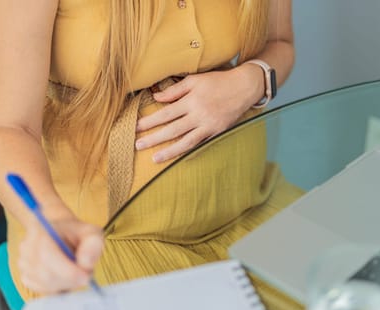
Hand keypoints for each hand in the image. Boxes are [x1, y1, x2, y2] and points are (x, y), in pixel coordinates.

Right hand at [17, 215, 103, 293]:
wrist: (60, 233)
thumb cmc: (75, 233)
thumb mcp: (91, 232)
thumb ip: (93, 245)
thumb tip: (86, 264)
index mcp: (41, 232)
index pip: (48, 257)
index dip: (68, 271)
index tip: (85, 276)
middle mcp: (28, 248)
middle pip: (46, 275)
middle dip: (70, 280)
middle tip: (85, 274)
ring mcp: (24, 264)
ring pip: (45, 286)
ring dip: (65, 284)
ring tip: (75, 271)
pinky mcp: (26, 277)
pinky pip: (43, 291)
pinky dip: (58, 288)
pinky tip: (64, 277)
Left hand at [135, 64, 263, 162]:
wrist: (244, 87)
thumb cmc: (217, 81)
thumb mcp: (195, 80)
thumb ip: (175, 90)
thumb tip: (156, 97)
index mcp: (191, 100)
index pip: (165, 114)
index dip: (149, 122)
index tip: (135, 127)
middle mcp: (199, 115)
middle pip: (172, 130)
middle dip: (153, 139)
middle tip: (137, 145)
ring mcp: (208, 126)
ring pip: (185, 142)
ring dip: (169, 152)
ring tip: (154, 159)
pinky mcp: (216, 133)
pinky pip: (199, 144)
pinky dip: (187, 152)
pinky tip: (176, 158)